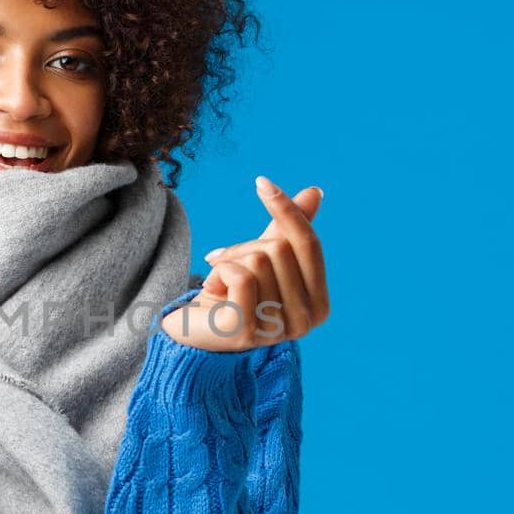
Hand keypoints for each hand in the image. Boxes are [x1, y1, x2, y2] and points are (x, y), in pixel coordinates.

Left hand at [161, 175, 328, 351]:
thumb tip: (315, 192)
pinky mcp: (245, 331)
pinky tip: (210, 290)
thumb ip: (289, 229)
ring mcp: (276, 329)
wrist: (195, 330)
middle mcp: (305, 322)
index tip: (261, 182)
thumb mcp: (264, 257)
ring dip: (230, 261)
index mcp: (319, 305)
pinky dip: (218, 272)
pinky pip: (239, 276)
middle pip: (280, 249)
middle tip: (227, 266)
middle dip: (246, 247)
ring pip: (258, 260)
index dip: (286, 210)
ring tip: (219, 282)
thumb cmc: (233, 294)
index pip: (310, 243)